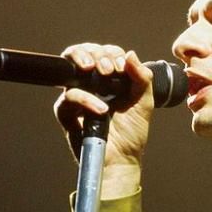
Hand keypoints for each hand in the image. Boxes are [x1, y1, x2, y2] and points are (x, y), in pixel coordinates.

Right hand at [54, 43, 154, 198]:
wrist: (123, 159)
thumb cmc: (132, 133)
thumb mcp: (144, 101)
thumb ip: (142, 77)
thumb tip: (130, 54)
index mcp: (110, 79)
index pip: (104, 53)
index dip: (112, 54)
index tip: (122, 67)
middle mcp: (91, 84)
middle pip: (83, 53)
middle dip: (96, 52)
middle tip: (109, 68)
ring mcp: (78, 96)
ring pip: (70, 68)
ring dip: (86, 61)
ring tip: (104, 73)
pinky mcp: (67, 113)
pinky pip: (69, 97)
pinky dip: (85, 99)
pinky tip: (102, 108)